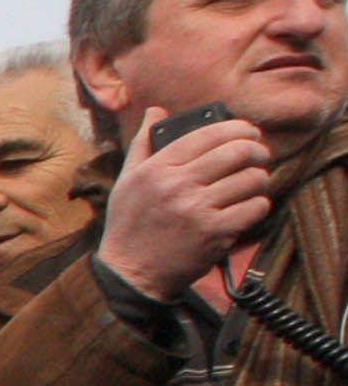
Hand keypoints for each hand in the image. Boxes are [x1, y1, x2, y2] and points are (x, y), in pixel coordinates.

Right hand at [104, 108, 276, 301]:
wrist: (131, 275)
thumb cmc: (129, 224)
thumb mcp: (127, 180)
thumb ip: (143, 143)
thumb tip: (156, 111)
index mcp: (157, 169)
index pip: (208, 134)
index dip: (238, 127)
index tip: (249, 131)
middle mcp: (178, 185)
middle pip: (237, 151)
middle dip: (257, 149)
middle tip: (259, 154)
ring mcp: (198, 210)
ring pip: (251, 178)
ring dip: (259, 178)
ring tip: (253, 183)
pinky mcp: (215, 233)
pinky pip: (255, 207)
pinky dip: (258, 205)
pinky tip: (248, 206)